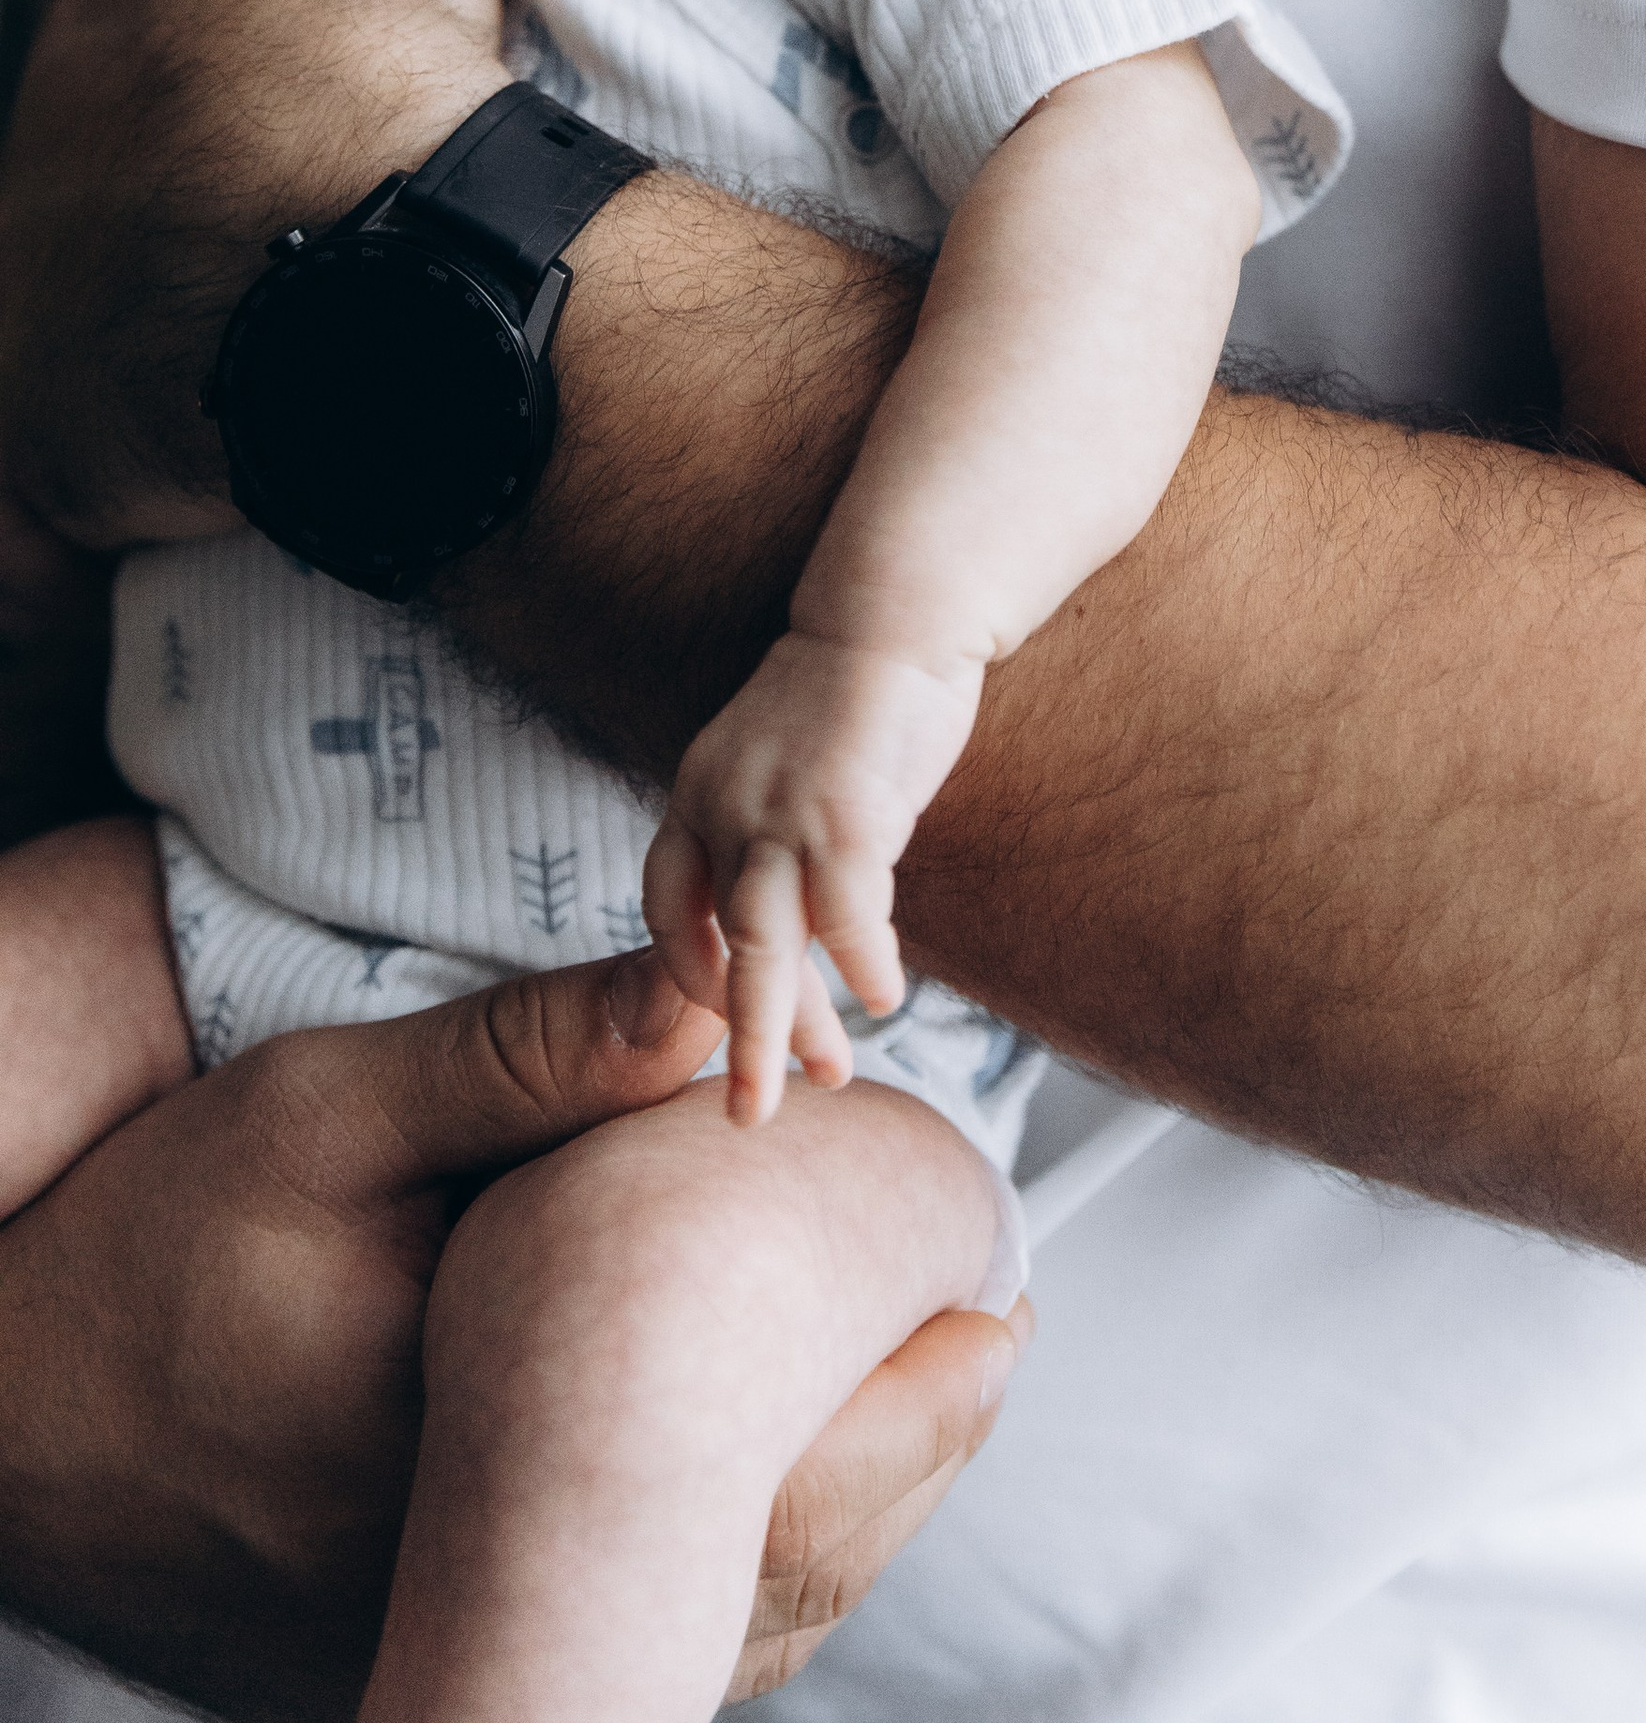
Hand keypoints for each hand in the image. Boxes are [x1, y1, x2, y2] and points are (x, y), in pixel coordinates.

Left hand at [0, 0, 505, 553]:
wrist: (370, 231)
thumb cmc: (365, 42)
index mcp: (100, 32)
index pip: (147, 47)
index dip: (236, 74)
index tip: (305, 107)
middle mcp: (36, 173)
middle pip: (100, 196)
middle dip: (173, 220)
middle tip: (301, 253)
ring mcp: (32, 321)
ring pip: (66, 339)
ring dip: (132, 363)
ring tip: (254, 390)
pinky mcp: (49, 461)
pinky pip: (26, 525)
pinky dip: (46, 550)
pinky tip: (105, 563)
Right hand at [0, 945, 1020, 1722]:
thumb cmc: (153, 1249)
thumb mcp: (328, 1114)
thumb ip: (527, 1060)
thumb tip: (716, 1001)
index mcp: (489, 1453)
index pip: (765, 1437)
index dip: (904, 1360)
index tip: (989, 1280)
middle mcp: (488, 1595)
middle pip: (783, 1558)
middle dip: (912, 1447)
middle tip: (997, 1335)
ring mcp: (461, 1663)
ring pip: (728, 1625)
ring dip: (847, 1515)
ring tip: (939, 1393)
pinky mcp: (428, 1681)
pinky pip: (643, 1661)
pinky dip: (749, 1577)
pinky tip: (799, 1490)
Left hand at [644, 631, 984, 1119]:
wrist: (895, 608)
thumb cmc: (858, 694)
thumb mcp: (785, 764)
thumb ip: (771, 835)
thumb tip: (793, 917)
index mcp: (699, 794)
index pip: (672, 909)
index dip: (693, 975)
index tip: (729, 1021)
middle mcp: (721, 805)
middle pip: (715, 946)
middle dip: (735, 1036)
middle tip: (748, 1114)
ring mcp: (780, 807)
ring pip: (765, 945)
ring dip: (786, 1026)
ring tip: (815, 1086)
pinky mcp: (846, 809)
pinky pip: (847, 911)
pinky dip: (863, 962)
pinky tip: (884, 997)